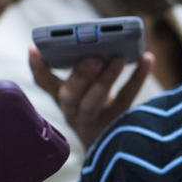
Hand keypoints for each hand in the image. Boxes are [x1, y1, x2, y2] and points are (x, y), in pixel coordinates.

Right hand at [29, 47, 154, 148]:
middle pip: (70, 96)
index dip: (38, 68)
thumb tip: (101, 38)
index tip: (35, 48)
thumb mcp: (84, 89)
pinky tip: (147, 59)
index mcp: (62, 98)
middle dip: (80, 76)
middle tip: (93, 57)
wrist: (111, 144)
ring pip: (93, 103)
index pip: (44, 84)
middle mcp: (73, 111)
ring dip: (106, 79)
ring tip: (119, 58)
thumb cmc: (98, 105)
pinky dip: (137, 78)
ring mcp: (93, 122)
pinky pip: (125, 101)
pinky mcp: (115, 125)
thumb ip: (86, 70)